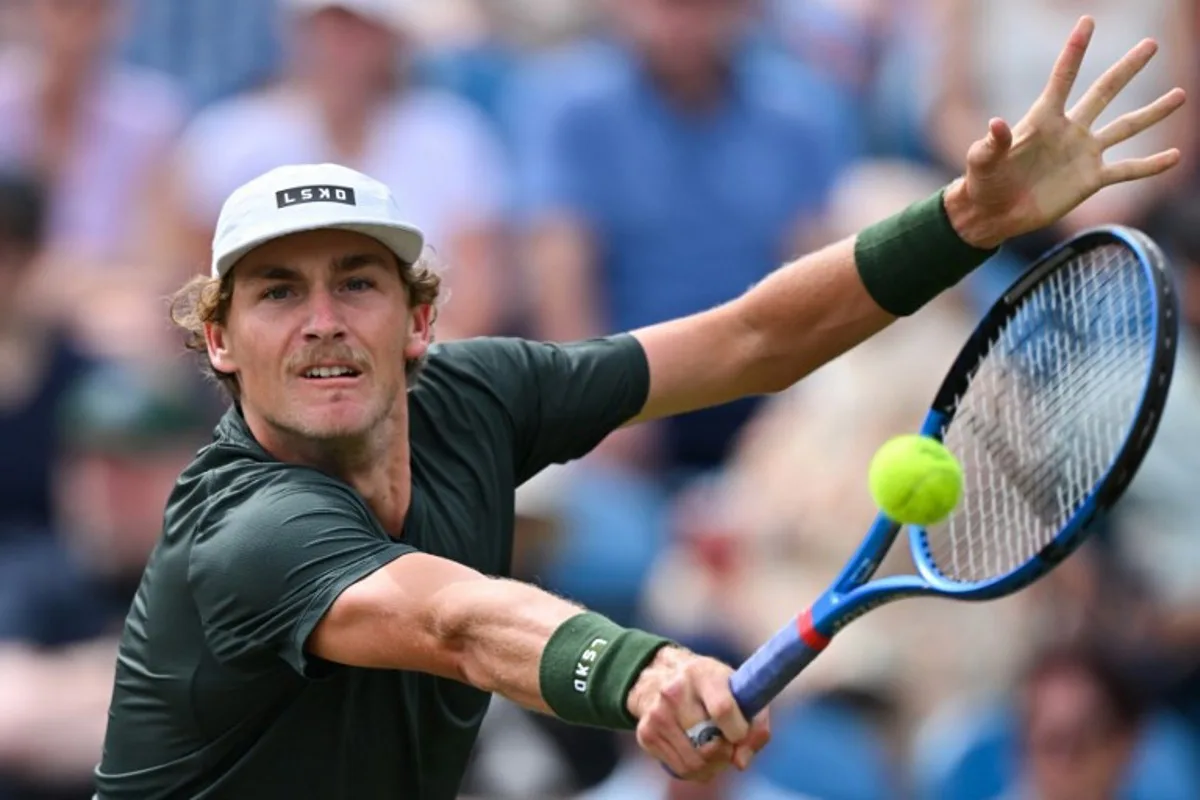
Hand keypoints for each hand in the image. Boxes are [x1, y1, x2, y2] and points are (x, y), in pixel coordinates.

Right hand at [625, 646, 770, 780]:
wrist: (660, 675)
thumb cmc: (709, 685)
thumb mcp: (736, 688)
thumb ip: (755, 723)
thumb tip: (741, 761)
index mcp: (701, 673)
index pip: (722, 709)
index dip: (738, 731)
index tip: (740, 734)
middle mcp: (674, 692)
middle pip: (708, 744)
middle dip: (726, 753)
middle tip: (728, 746)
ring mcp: (657, 715)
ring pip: (695, 763)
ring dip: (712, 765)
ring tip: (715, 751)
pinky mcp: (646, 734)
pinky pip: (680, 769)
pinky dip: (696, 769)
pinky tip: (697, 752)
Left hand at [945, 16, 1185, 248]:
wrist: (993, 214)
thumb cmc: (983, 183)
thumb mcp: (983, 162)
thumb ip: (992, 143)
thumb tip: (997, 124)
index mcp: (1043, 119)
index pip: (1063, 77)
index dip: (1075, 50)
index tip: (1087, 21)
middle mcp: (1069, 130)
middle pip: (1105, 92)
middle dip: (1128, 68)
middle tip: (1151, 44)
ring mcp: (1083, 153)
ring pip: (1126, 127)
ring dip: (1153, 112)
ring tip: (1180, 95)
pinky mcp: (1091, 180)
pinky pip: (1127, 170)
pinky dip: (1151, 165)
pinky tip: (1175, 157)